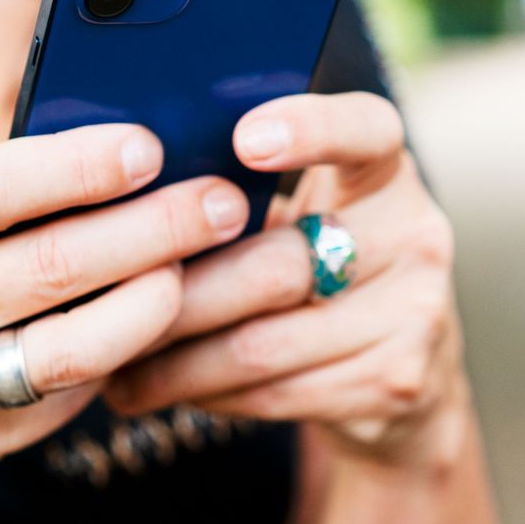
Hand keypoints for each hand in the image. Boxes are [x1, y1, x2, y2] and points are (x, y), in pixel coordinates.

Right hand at [0, 124, 249, 523]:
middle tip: (219, 201)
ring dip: (155, 301)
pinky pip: (67, 397)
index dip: (76, 166)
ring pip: (75, 348)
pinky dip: (117, 353)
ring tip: (199, 264)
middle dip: (153, 229)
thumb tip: (90, 160)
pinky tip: (149, 320)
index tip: (146, 146)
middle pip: (51, 269)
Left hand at [104, 93, 469, 469]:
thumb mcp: (300, 211)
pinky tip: (161, 388)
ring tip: (112, 359)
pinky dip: (206, 394)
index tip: (244, 139)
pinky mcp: (394, 379)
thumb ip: (242, 191)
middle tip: (109, 298)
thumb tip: (125, 187)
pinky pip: (275, 391)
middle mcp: (414, 233)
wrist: (403, 369)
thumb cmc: (315, 265)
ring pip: (264, 342)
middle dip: (182, 288)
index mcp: (384, 171)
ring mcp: (414, 311)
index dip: (311, 130)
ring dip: (174, 358)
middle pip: (281, 262)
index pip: (366, 131)